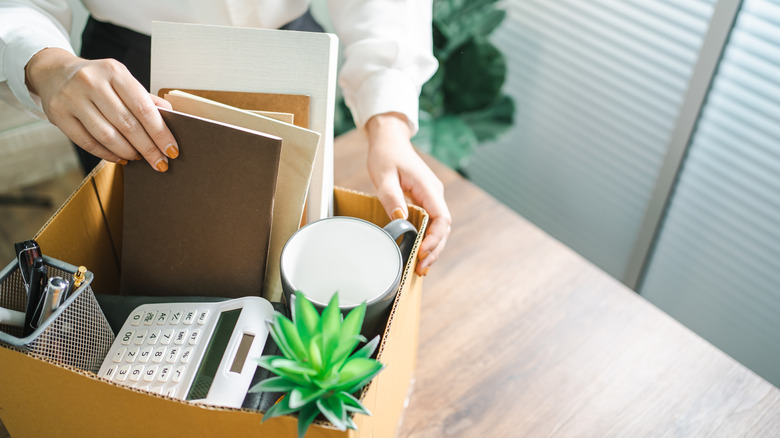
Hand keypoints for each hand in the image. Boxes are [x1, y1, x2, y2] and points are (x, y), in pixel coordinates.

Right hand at [24, 48, 177, 170]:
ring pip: (107, 136)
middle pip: (128, 124)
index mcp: (114, 71)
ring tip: (139, 158)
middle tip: (161, 163)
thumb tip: (171, 116)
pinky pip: (87, 142)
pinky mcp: (58, 114)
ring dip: (128, 152)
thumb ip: (144, 98)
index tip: (172, 150)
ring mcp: (72, 98)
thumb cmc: (97, 80)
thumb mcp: (121, 80)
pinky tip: (120, 158)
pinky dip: (107, 154)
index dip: (161, 133)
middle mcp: (92, 82)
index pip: (144, 108)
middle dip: (148, 148)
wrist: (54, 73)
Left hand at [365, 112, 450, 275]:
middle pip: (443, 227)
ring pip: (439, 226)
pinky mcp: (425, 199)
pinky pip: (431, 222)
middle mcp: (434, 193)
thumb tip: (401, 220)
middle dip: (435, 249)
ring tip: (420, 267)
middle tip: (420, 268)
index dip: (434, 238)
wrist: (390, 140)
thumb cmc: (386, 155)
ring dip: (432, 247)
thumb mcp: (384, 176)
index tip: (421, 252)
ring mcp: (431, 196)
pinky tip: (419, 252)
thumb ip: (392, 198)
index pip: (441, 218)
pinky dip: (428, 238)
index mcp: (428, 187)